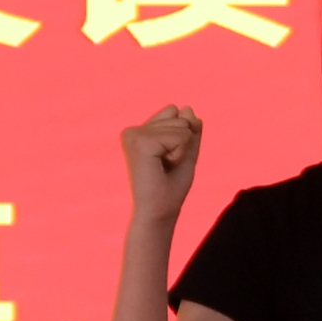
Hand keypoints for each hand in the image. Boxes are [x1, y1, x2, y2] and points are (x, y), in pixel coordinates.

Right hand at [120, 104, 202, 225]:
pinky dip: (179, 154)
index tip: (168, 159)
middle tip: (166, 166)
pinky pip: (180, 137)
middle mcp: (132, 130)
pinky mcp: (140, 143)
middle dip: (183, 143)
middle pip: (180, 116)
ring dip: (181, 150)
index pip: (176, 111)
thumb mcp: (185, 153)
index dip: (183, 137)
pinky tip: (163, 168)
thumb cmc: (171, 188)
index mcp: (139, 131)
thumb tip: (188, 108)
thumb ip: (189, 131)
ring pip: (181, 125)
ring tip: (163, 168)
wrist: (159, 212)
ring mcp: (134, 135)